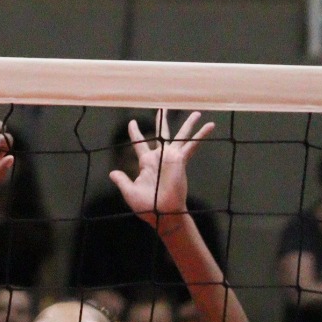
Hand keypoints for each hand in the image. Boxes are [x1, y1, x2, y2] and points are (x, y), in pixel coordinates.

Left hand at [108, 111, 214, 233]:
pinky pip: (191, 145)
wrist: (162, 213)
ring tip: (196, 112)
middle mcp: (160, 157)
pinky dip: (200, 136)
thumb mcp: (130, 192)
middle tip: (162, 107)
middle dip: (161, 121)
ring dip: (188, 125)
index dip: (135, 132)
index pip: (139, 143)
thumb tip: (112, 173)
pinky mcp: (180, 160)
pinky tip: (209, 126)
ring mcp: (171, 157)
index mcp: (146, 162)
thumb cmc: (147, 206)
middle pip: (161, 134)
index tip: (132, 122)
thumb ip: (122, 181)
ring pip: (180, 136)